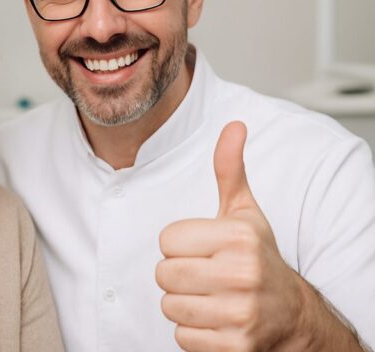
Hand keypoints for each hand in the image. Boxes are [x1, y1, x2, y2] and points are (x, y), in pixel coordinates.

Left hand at [155, 121, 302, 350]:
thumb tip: (233, 125)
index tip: (203, 249)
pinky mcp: (234, 346)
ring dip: (183, 304)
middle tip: (204, 274)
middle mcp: (241, 275)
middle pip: (163, 274)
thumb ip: (230, 170)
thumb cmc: (258, 257)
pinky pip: (181, 338)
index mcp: (239, 238)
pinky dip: (193, 333)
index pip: (166, 241)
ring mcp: (240, 314)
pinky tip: (216, 320)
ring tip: (210, 296)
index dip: (179, 245)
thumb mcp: (245, 212)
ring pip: (170, 307)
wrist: (291, 315)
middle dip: (178, 275)